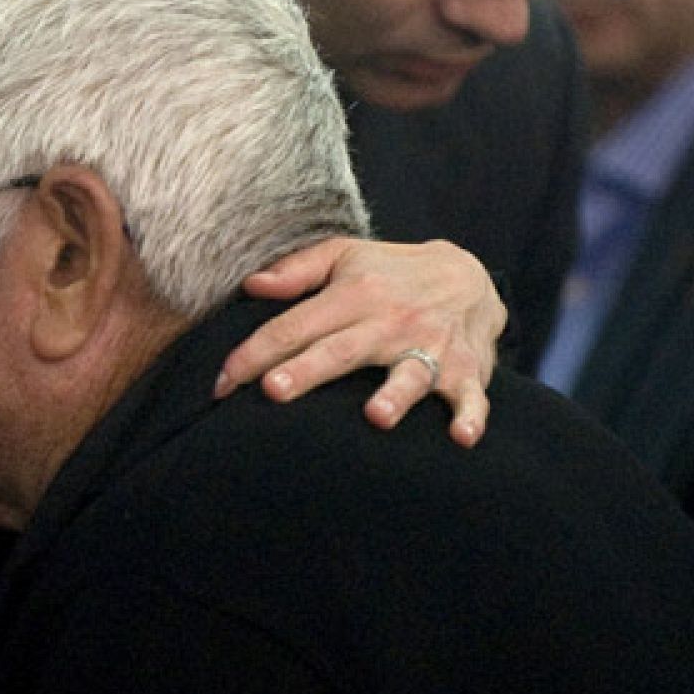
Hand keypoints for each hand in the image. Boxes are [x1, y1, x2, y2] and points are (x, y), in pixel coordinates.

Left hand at [216, 236, 502, 446]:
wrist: (469, 275)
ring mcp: (430, 347)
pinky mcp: (465, 370)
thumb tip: (250, 285)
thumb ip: (297, 270)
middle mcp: (390, 322)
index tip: (222, 382)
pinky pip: (471, 397)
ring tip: (377, 417)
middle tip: (273, 391)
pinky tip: (462, 437)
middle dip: (308, 370)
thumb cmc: (392, 272)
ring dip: (396, 396)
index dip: (255, 353)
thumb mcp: (345, 256)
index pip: (296, 325)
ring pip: (410, 375)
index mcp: (354, 295)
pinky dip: (471, 416)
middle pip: (342, 350)